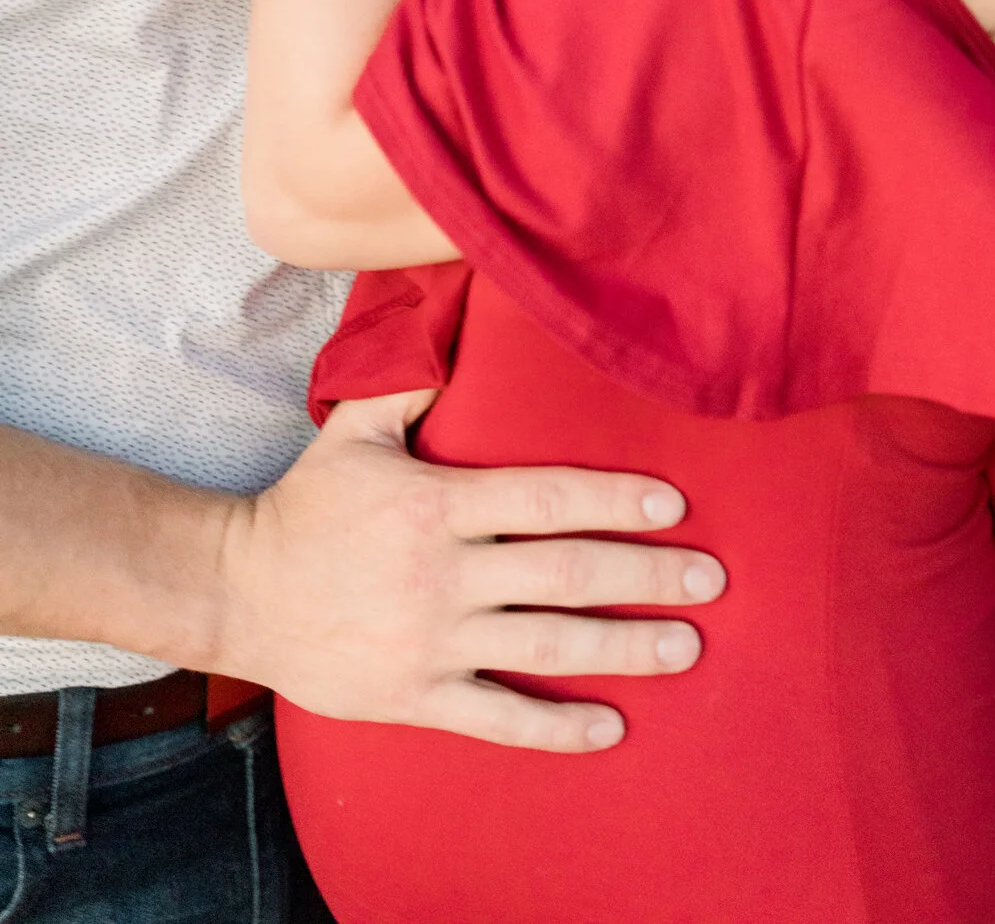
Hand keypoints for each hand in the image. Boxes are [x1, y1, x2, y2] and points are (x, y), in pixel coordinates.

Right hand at [216, 391, 725, 752]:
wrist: (235, 594)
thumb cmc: (307, 505)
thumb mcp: (356, 429)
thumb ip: (415, 383)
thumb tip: (459, 313)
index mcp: (439, 504)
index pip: (547, 497)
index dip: (615, 498)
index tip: (674, 505)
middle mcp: (444, 573)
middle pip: (567, 573)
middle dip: (647, 575)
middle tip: (712, 579)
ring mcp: (432, 639)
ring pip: (547, 646)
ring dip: (626, 649)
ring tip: (688, 648)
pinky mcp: (416, 695)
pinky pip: (499, 716)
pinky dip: (557, 728)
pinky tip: (612, 727)